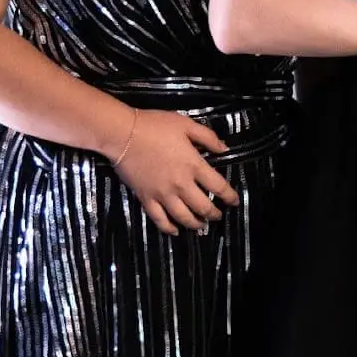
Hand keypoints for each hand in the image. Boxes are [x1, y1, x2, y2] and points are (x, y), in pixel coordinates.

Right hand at [108, 109, 235, 234]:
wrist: (122, 133)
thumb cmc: (155, 126)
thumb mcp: (186, 125)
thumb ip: (208, 138)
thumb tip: (225, 150)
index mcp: (194, 166)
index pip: (219, 187)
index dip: (230, 197)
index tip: (234, 201)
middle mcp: (181, 185)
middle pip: (203, 207)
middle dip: (214, 214)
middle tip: (218, 216)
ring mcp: (163, 194)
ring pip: (183, 217)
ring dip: (195, 224)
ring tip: (201, 225)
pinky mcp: (146, 199)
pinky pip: (159, 219)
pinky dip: (169, 228)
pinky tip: (175, 231)